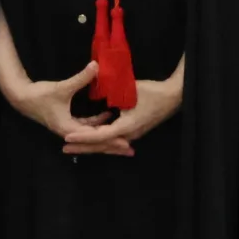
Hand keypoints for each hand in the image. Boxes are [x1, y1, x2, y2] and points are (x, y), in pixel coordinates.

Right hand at [0, 4, 126, 154]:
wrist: (22, 97)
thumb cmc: (40, 95)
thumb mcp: (62, 87)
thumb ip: (81, 78)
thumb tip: (96, 66)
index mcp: (70, 128)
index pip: (95, 138)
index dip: (111, 140)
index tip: (126, 143)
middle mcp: (70, 132)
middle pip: (95, 142)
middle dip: (112, 145)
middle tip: (130, 149)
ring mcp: (69, 127)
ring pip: (92, 135)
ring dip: (106, 135)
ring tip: (124, 138)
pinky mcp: (68, 121)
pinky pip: (87, 126)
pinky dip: (98, 124)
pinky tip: (108, 117)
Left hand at [62, 56, 187, 156]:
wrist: (174, 96)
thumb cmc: (153, 92)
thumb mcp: (129, 90)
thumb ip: (111, 94)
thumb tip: (94, 93)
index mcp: (126, 127)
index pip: (99, 135)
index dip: (82, 136)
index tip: (67, 137)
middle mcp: (128, 135)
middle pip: (101, 144)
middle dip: (82, 146)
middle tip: (64, 148)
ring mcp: (131, 134)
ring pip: (106, 142)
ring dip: (90, 144)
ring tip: (74, 145)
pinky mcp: (133, 130)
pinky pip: (113, 137)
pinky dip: (101, 139)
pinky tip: (91, 136)